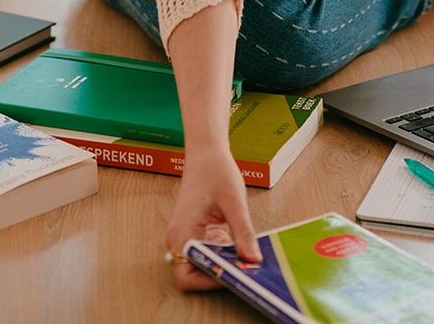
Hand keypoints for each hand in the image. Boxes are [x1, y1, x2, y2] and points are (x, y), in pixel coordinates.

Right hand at [163, 143, 260, 291]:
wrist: (207, 152)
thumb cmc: (215, 170)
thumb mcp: (233, 201)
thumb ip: (243, 232)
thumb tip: (253, 260)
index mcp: (182, 233)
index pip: (188, 276)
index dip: (211, 280)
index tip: (236, 275)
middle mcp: (179, 239)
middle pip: (194, 275)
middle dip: (220, 275)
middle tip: (244, 268)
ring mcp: (187, 238)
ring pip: (203, 265)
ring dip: (224, 265)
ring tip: (246, 257)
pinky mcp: (197, 235)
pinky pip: (209, 254)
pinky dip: (225, 255)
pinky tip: (241, 246)